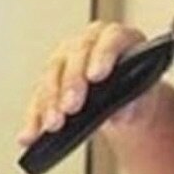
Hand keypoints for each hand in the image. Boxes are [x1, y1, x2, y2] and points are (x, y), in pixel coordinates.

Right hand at [17, 21, 155, 146]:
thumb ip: (134, 104)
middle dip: (71, 83)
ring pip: (51, 76)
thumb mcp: (142, 101)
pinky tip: (31, 134)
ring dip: (50, 102)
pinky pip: (37, 98)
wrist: (124, 107)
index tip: (97, 76)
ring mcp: (64, 61)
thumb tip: (120, 113)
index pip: (110, 39)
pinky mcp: (48, 82)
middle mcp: (87, 44)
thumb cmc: (137, 96)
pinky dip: (34, 118)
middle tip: (71, 107)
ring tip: (54, 124)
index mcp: (118, 38)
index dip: (103, 55)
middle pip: (75, 57)